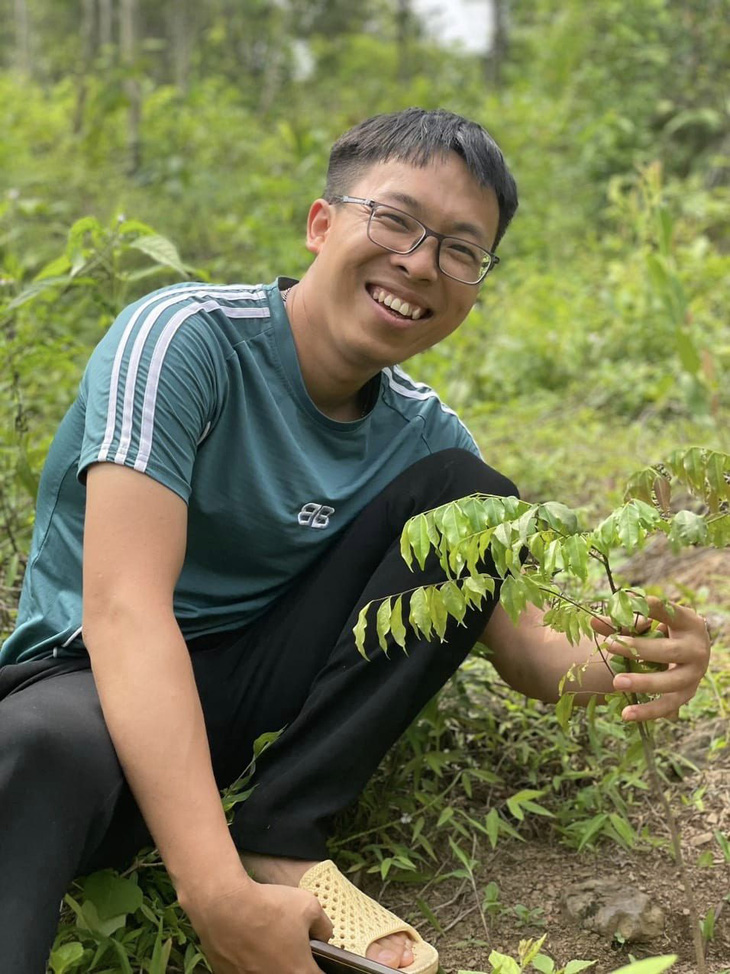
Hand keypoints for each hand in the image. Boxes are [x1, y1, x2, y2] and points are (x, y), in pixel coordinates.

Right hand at [185, 879, 332, 972]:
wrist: (224, 906)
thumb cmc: (269, 906)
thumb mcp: (310, 905)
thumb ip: (324, 926)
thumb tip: (323, 936)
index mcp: (300, 973)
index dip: (320, 966)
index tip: (314, 956)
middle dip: (294, 963)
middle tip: (290, 946)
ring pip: (268, 972)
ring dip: (272, 963)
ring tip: (268, 941)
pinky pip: (247, 971)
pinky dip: (250, 962)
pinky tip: (248, 942)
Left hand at [591, 596, 710, 721]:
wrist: (695, 652)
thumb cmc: (666, 631)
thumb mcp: (651, 621)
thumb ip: (623, 621)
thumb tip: (593, 621)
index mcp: (688, 623)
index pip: (669, 613)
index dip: (651, 609)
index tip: (630, 603)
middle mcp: (696, 649)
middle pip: (668, 651)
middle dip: (638, 649)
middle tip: (609, 645)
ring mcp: (694, 674)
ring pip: (670, 681)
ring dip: (643, 682)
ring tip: (616, 682)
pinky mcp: (687, 694)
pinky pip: (668, 706)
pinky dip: (647, 711)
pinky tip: (626, 714)